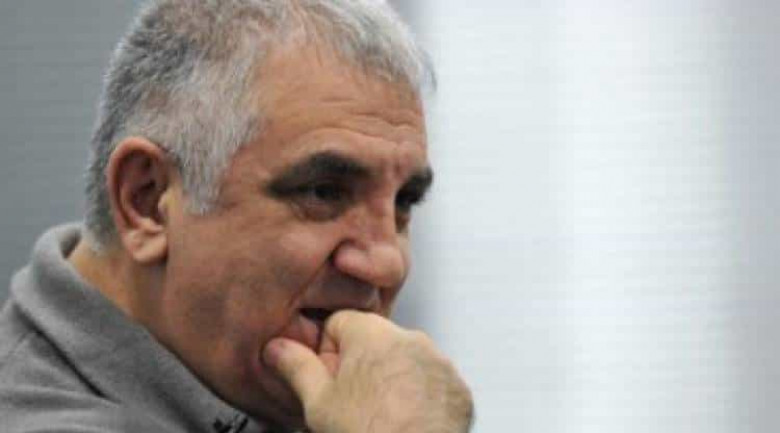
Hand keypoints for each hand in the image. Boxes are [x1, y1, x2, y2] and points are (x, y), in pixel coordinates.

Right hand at [263, 310, 472, 432]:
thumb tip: (277, 348)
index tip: (329, 378)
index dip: (328, 352)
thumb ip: (296, 366)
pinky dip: (420, 398)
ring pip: (404, 361)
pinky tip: (405, 421)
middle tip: (351, 402)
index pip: (339, 322)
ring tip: (380, 415)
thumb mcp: (318, 403)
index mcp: (372, 333)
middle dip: (361, 366)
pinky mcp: (457, 387)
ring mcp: (438, 362)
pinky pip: (432, 383)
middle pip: (374, 342)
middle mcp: (410, 339)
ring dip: (391, 380)